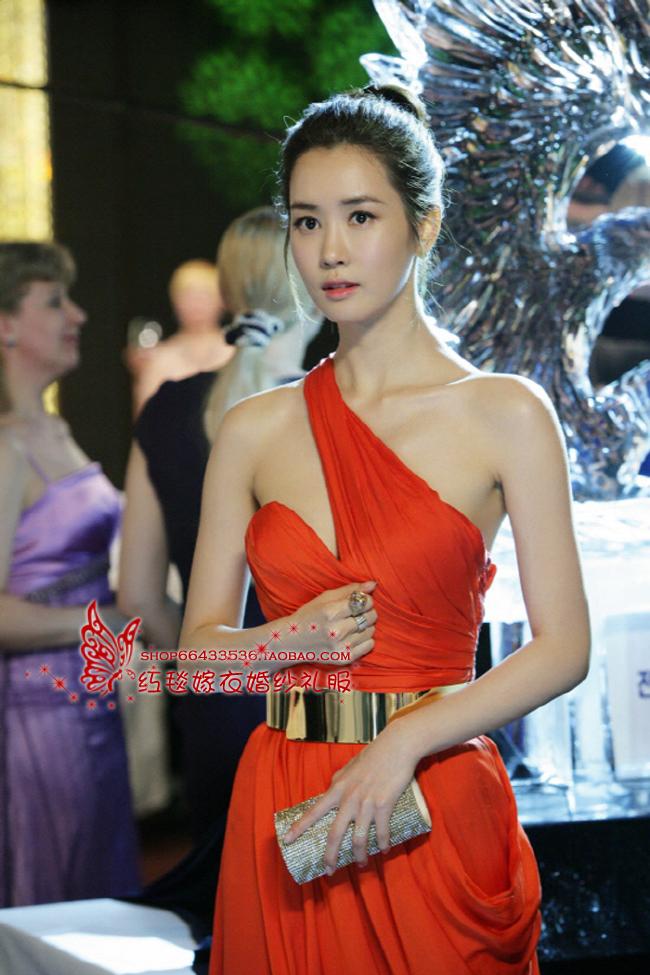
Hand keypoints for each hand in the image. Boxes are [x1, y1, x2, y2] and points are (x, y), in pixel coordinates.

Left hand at [283, 722, 418, 871]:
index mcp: (337, 789)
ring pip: (359, 839)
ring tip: (361, 864)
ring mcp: (366, 803)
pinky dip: (382, 844)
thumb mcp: (348, 768)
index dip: (299, 827)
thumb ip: (339, 782)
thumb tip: (332, 792)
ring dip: (359, 856)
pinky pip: (381, 832)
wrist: (395, 748)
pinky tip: (384, 850)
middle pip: (335, 834)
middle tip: (328, 871)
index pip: (313, 812)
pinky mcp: (384, 805)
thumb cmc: (372, 757)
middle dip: (330, 856)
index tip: (286, 840)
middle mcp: (348, 798)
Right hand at [284, 580, 377, 667]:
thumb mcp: (325, 598)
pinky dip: (364, 639)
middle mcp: (336, 631)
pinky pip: (369, 645)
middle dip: (368, 612)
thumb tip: (373, 584)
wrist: (292, 642)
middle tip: (357, 612)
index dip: (366, 600)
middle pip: (370, 617)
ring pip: (371, 631)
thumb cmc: (308, 616)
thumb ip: (350, 590)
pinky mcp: (345, 658)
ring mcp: (341, 647)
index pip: (364, 603)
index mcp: (330, 612)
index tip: (361, 601)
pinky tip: (352, 636)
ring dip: (365, 626)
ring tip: (351, 625)